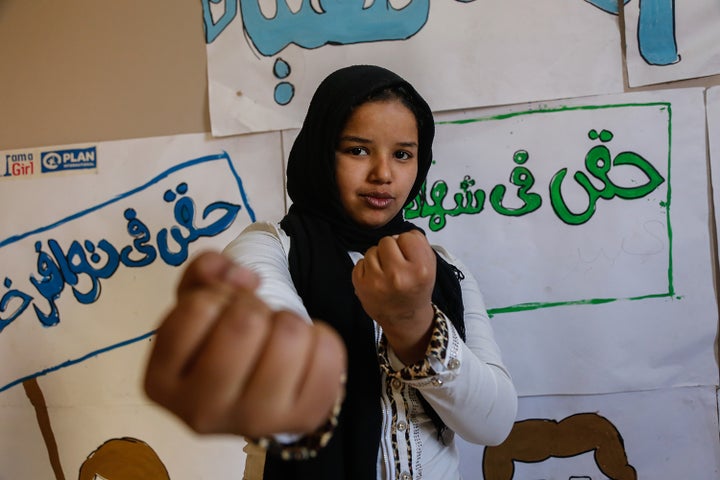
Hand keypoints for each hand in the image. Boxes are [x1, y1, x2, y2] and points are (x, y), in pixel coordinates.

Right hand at [144, 251, 345, 437]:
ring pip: (289, 334)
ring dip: (287, 322)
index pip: (198, 308)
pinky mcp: (302, 418)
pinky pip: (328, 352)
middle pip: (246, 322)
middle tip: (252, 324)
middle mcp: (201, 411)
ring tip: (275, 338)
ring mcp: (253, 422)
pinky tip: (302, 353)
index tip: (219, 311)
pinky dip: (321, 337)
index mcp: (162, 381)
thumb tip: (243, 276)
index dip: (218, 294)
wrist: (253, 387)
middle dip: (254, 306)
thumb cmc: (218, 339)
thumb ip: (206, 272)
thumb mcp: (196, 299)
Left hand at [351, 230, 435, 363]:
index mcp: (420, 270)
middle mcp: (398, 276)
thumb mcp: (430, 266)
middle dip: (391, 249)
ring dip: (378, 258)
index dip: (408, 244)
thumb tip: (401, 233)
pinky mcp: (360, 286)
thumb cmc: (416, 289)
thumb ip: (419, 244)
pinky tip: (376, 279)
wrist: (404, 318)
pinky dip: (366, 268)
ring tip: (386, 273)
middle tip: (396, 265)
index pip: (408, 236)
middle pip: (387, 240)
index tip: (409, 257)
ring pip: (371, 250)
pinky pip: (360, 261)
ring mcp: (377, 282)